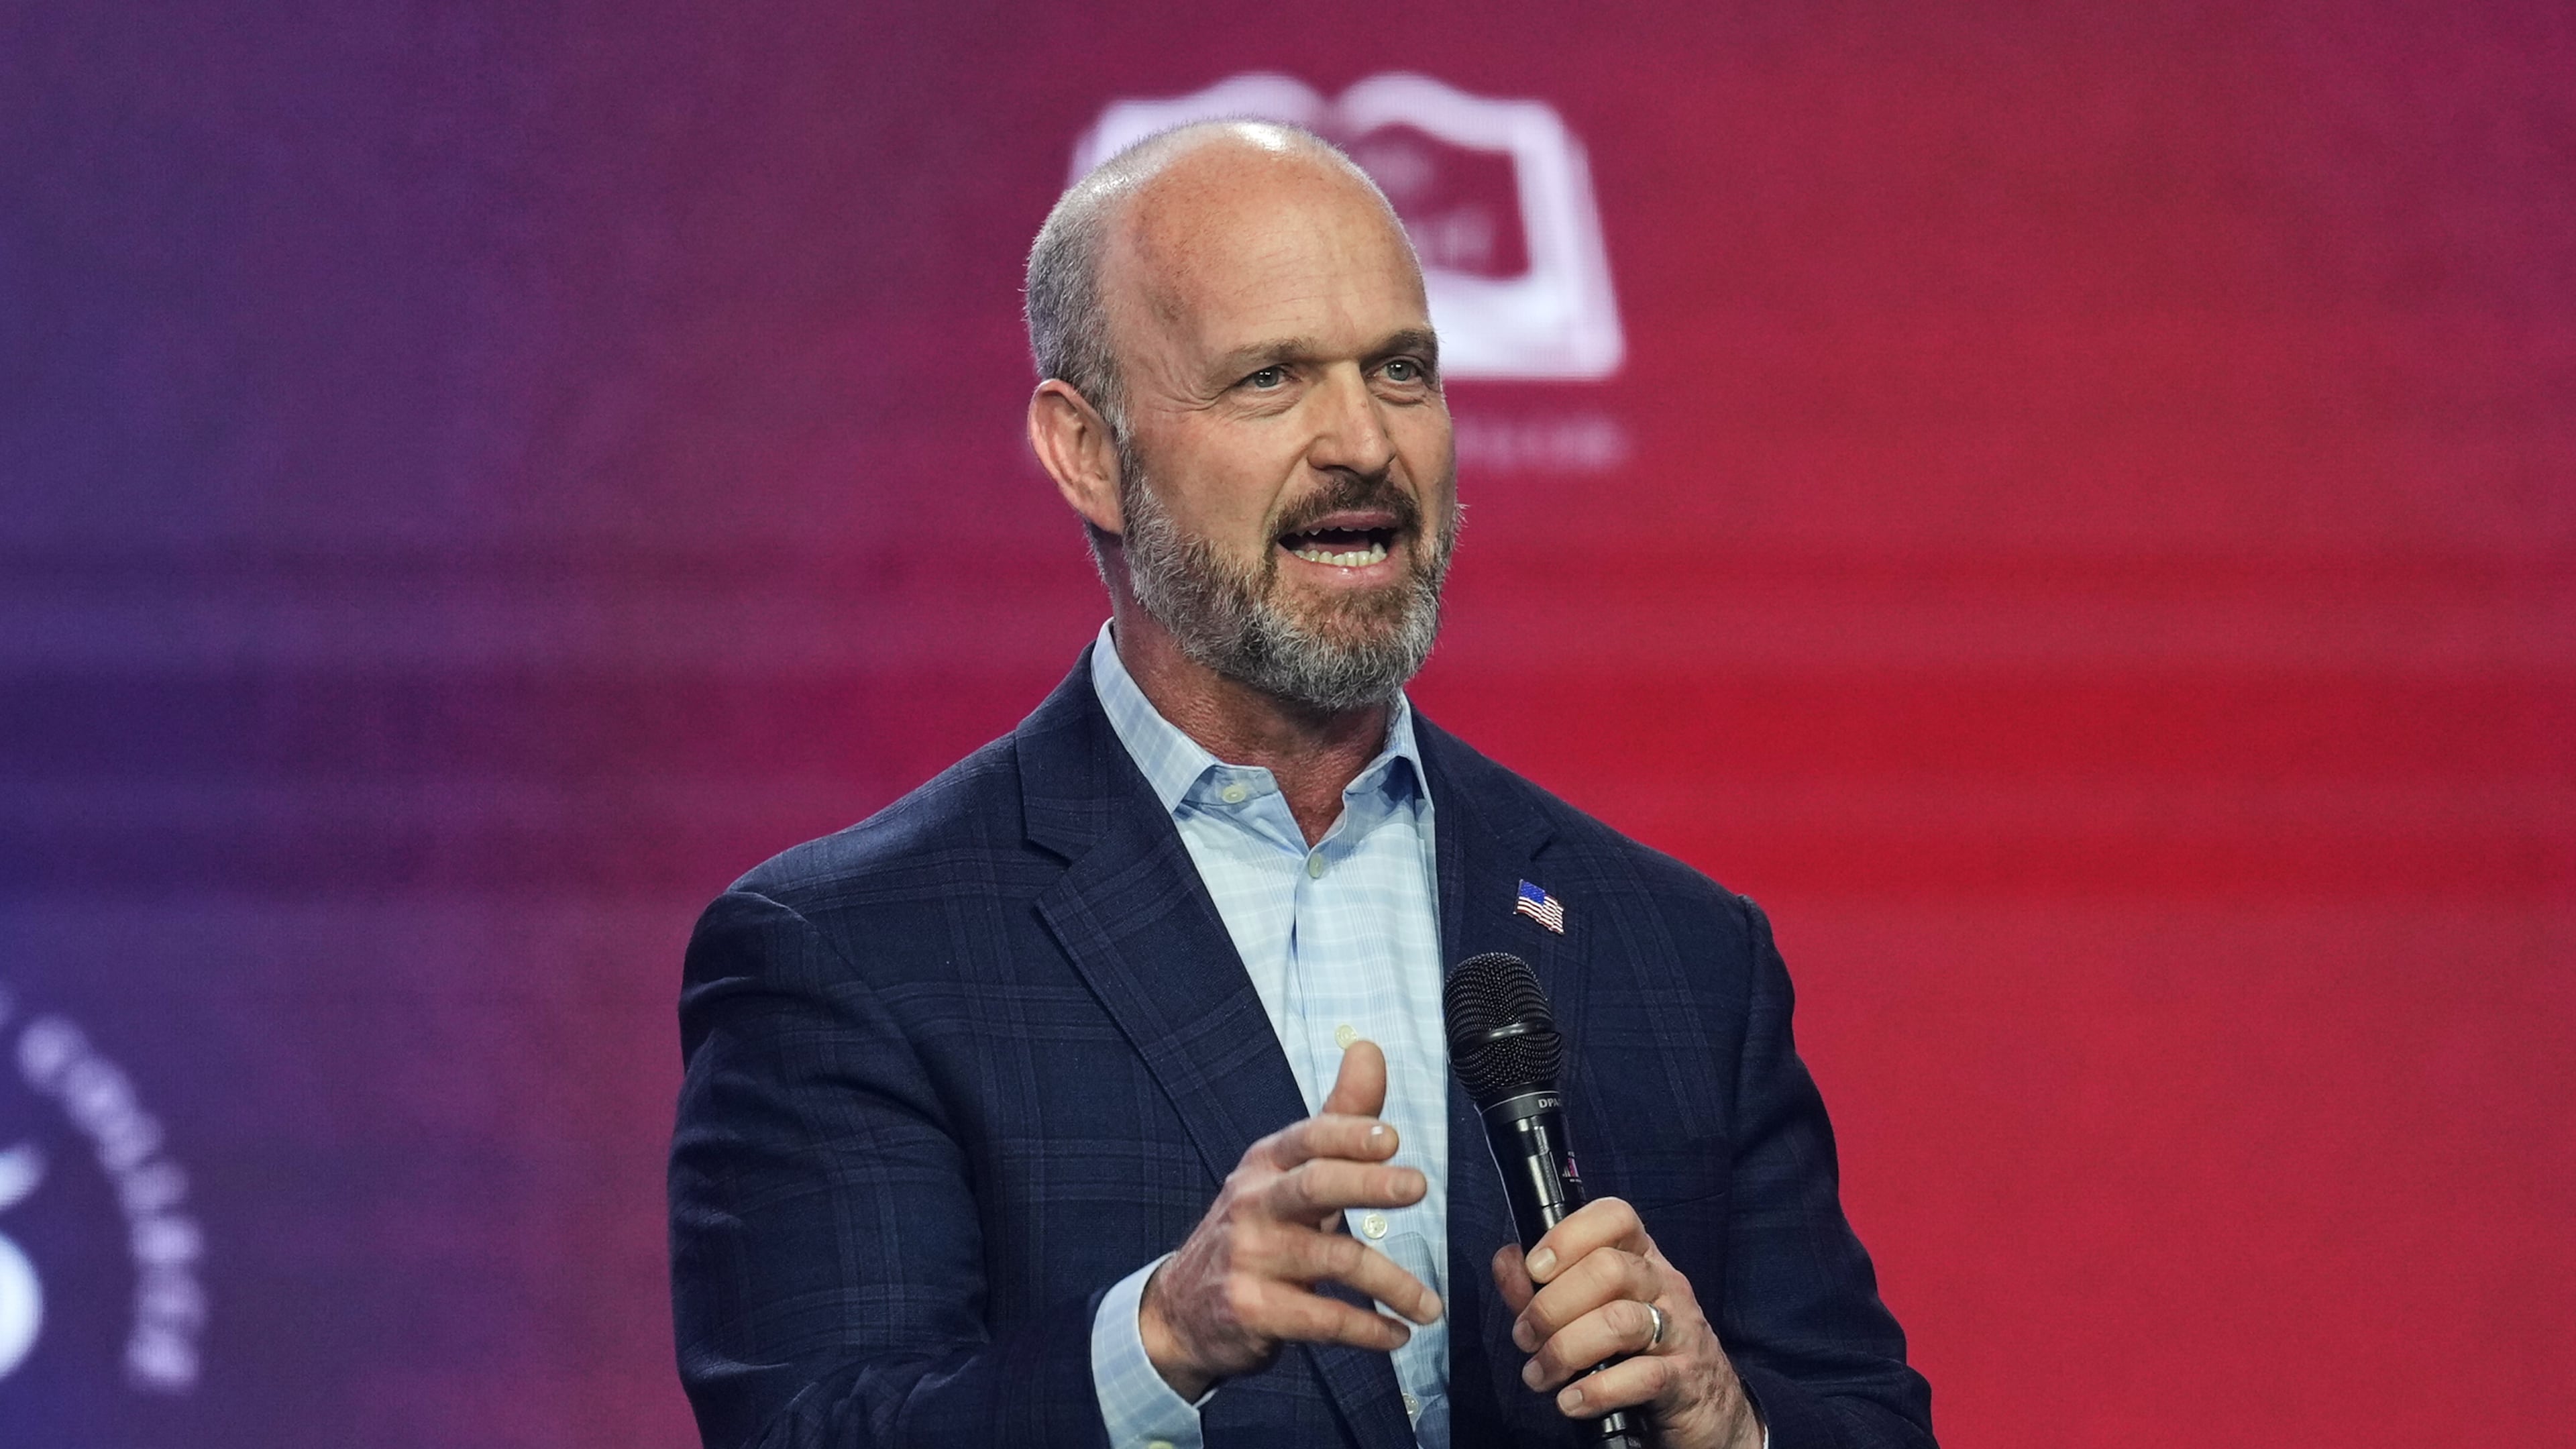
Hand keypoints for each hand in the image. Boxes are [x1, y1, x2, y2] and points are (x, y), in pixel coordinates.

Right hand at [1139, 1040, 1444, 1399]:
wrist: (1181, 1311)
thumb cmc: (1254, 1231)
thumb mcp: (1287, 1172)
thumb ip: (1339, 1118)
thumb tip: (1368, 1048)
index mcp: (1267, 1163)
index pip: (1309, 1137)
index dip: (1349, 1133)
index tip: (1392, 1137)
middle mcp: (1254, 1204)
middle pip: (1315, 1185)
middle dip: (1368, 1183)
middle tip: (1417, 1187)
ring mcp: (1250, 1258)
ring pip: (1333, 1260)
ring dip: (1392, 1283)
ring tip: (1431, 1305)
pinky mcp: (1253, 1310)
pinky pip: (1322, 1319)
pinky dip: (1367, 1329)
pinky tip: (1396, 1334)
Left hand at [1493, 1196, 1761, 1448]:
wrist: (1707, 1410)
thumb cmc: (1638, 1352)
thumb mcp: (1590, 1311)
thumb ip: (1543, 1287)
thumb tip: (1507, 1261)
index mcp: (1640, 1258)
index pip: (1615, 1216)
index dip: (1567, 1235)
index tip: (1534, 1269)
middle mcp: (1664, 1284)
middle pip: (1608, 1269)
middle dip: (1551, 1305)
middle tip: (1526, 1337)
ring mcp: (1679, 1330)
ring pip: (1619, 1321)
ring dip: (1564, 1349)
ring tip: (1539, 1374)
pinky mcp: (1684, 1378)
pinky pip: (1641, 1376)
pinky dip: (1596, 1391)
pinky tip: (1571, 1401)